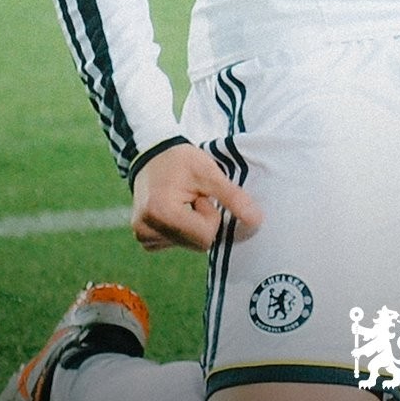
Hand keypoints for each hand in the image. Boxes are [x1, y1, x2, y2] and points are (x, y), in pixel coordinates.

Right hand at [131, 142, 262, 251]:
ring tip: (181, 201)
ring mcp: (143, 236)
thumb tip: (256, 221)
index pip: (205, 236)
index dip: (210, 215)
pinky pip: (176, 244)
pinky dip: (181, 230)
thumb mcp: (209, 172)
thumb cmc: (180, 160)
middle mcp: (146, 229)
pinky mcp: (144, 238)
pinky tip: (174, 210)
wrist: (151, 155)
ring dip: (192, 225)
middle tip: (192, 198)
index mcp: (162, 212)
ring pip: (189, 245)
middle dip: (202, 222)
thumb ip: (233, 197)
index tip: (200, 195)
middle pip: (198, 244)